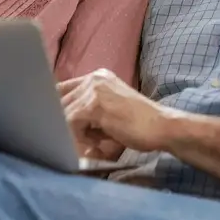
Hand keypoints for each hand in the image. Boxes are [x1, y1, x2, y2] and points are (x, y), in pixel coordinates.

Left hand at [57, 69, 173, 156]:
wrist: (163, 127)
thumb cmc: (139, 124)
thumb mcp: (110, 109)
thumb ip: (88, 110)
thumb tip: (59, 122)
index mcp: (98, 77)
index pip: (63, 88)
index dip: (56, 108)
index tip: (57, 124)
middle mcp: (94, 79)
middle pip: (59, 100)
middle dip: (64, 122)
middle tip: (81, 139)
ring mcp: (94, 90)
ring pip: (64, 113)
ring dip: (74, 132)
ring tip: (95, 142)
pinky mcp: (95, 105)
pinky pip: (71, 122)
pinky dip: (80, 136)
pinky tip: (99, 142)